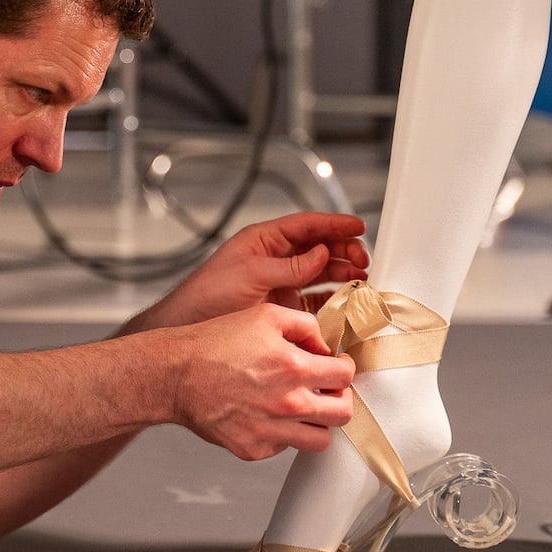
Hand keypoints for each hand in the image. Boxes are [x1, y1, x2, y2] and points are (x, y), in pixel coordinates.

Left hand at [128, 212, 368, 331]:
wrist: (189, 327)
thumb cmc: (208, 295)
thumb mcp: (251, 275)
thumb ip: (289, 266)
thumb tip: (321, 253)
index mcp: (264, 241)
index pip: (306, 225)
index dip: (334, 225)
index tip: (358, 227)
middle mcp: (275, 258)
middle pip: (318, 247)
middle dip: (343, 250)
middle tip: (362, 260)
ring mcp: (280, 282)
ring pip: (320, 272)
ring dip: (342, 273)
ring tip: (360, 279)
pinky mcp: (282, 305)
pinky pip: (314, 298)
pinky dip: (332, 298)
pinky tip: (345, 300)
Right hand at [164, 304, 356, 459]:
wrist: (175, 375)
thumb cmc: (214, 344)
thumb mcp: (265, 316)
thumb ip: (305, 325)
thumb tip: (325, 346)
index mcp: (295, 367)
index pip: (345, 375)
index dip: (344, 368)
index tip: (336, 367)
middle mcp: (288, 404)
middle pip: (343, 414)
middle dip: (339, 399)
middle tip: (327, 391)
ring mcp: (271, 431)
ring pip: (320, 440)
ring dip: (317, 423)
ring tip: (302, 409)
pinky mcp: (254, 449)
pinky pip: (284, 448)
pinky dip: (282, 434)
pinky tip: (267, 415)